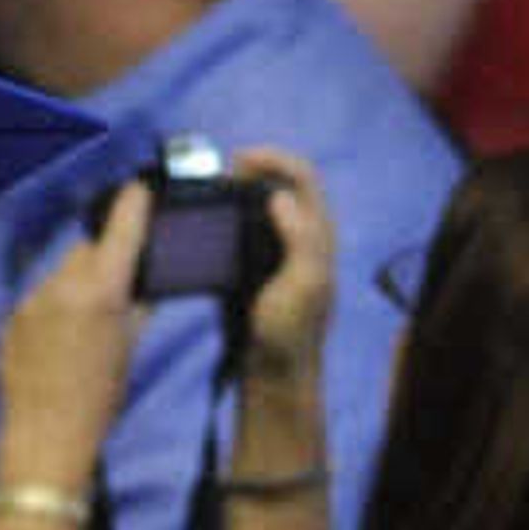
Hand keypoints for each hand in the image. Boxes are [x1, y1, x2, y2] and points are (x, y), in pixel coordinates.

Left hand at [0, 179, 154, 488]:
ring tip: (84, 328)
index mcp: (102, 292)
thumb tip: (143, 281)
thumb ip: (137, 306)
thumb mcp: (128, 350)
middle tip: (117, 286)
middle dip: (103, 259)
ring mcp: (32, 301)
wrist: (44, 439)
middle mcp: (63, 287)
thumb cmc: (96, 402)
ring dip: (76, 286)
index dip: (134, 205)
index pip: (121, 228)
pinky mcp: (12, 318)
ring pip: (62, 273)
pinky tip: (58, 343)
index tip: (141, 191)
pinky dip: (53, 308)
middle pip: (88, 249)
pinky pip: (39, 298)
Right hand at [232, 146, 338, 399]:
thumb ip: (299, 237)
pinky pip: (245, 226)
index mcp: (318, 233)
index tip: (239, 159)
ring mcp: (279, 249)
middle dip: (253, 169)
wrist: (273, 371)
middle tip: (221, 173)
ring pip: (262, 203)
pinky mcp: (257, 264)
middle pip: (281, 182)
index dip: (275, 159)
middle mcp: (302, 234)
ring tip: (213, 190)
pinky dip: (229, 214)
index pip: (303, 176)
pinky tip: (210, 220)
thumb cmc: (290, 331)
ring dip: (239, 189)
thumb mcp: (304, 284)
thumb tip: (281, 197)